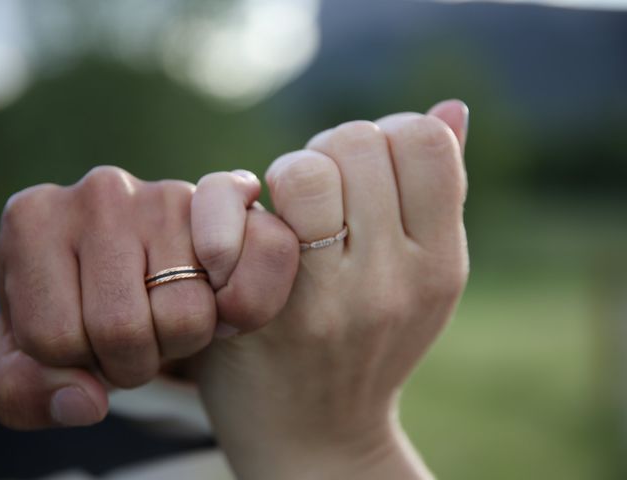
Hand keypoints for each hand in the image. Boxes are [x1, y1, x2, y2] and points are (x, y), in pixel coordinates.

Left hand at [0, 167, 297, 428]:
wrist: (129, 265)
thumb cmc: (76, 309)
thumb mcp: (26, 356)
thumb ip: (24, 393)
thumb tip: (87, 401)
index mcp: (34, 220)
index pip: (52, 337)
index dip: (74, 366)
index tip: (83, 343)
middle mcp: (101, 191)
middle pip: (122, 329)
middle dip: (132, 362)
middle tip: (133, 340)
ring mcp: (169, 192)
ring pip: (187, 316)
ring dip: (183, 343)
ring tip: (168, 318)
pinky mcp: (230, 197)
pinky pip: (263, 255)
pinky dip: (246, 305)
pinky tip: (219, 301)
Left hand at [193, 100, 468, 479]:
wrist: (316, 437)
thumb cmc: (371, 345)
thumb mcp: (425, 279)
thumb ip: (439, 192)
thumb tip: (452, 107)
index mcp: (440, 265)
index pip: (421, 140)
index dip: (387, 134)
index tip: (369, 169)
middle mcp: (392, 283)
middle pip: (356, 143)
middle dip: (330, 149)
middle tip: (321, 185)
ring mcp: (325, 302)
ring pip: (303, 172)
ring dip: (288, 172)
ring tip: (289, 204)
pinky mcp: (260, 315)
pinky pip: (243, 211)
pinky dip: (238, 203)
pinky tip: (248, 231)